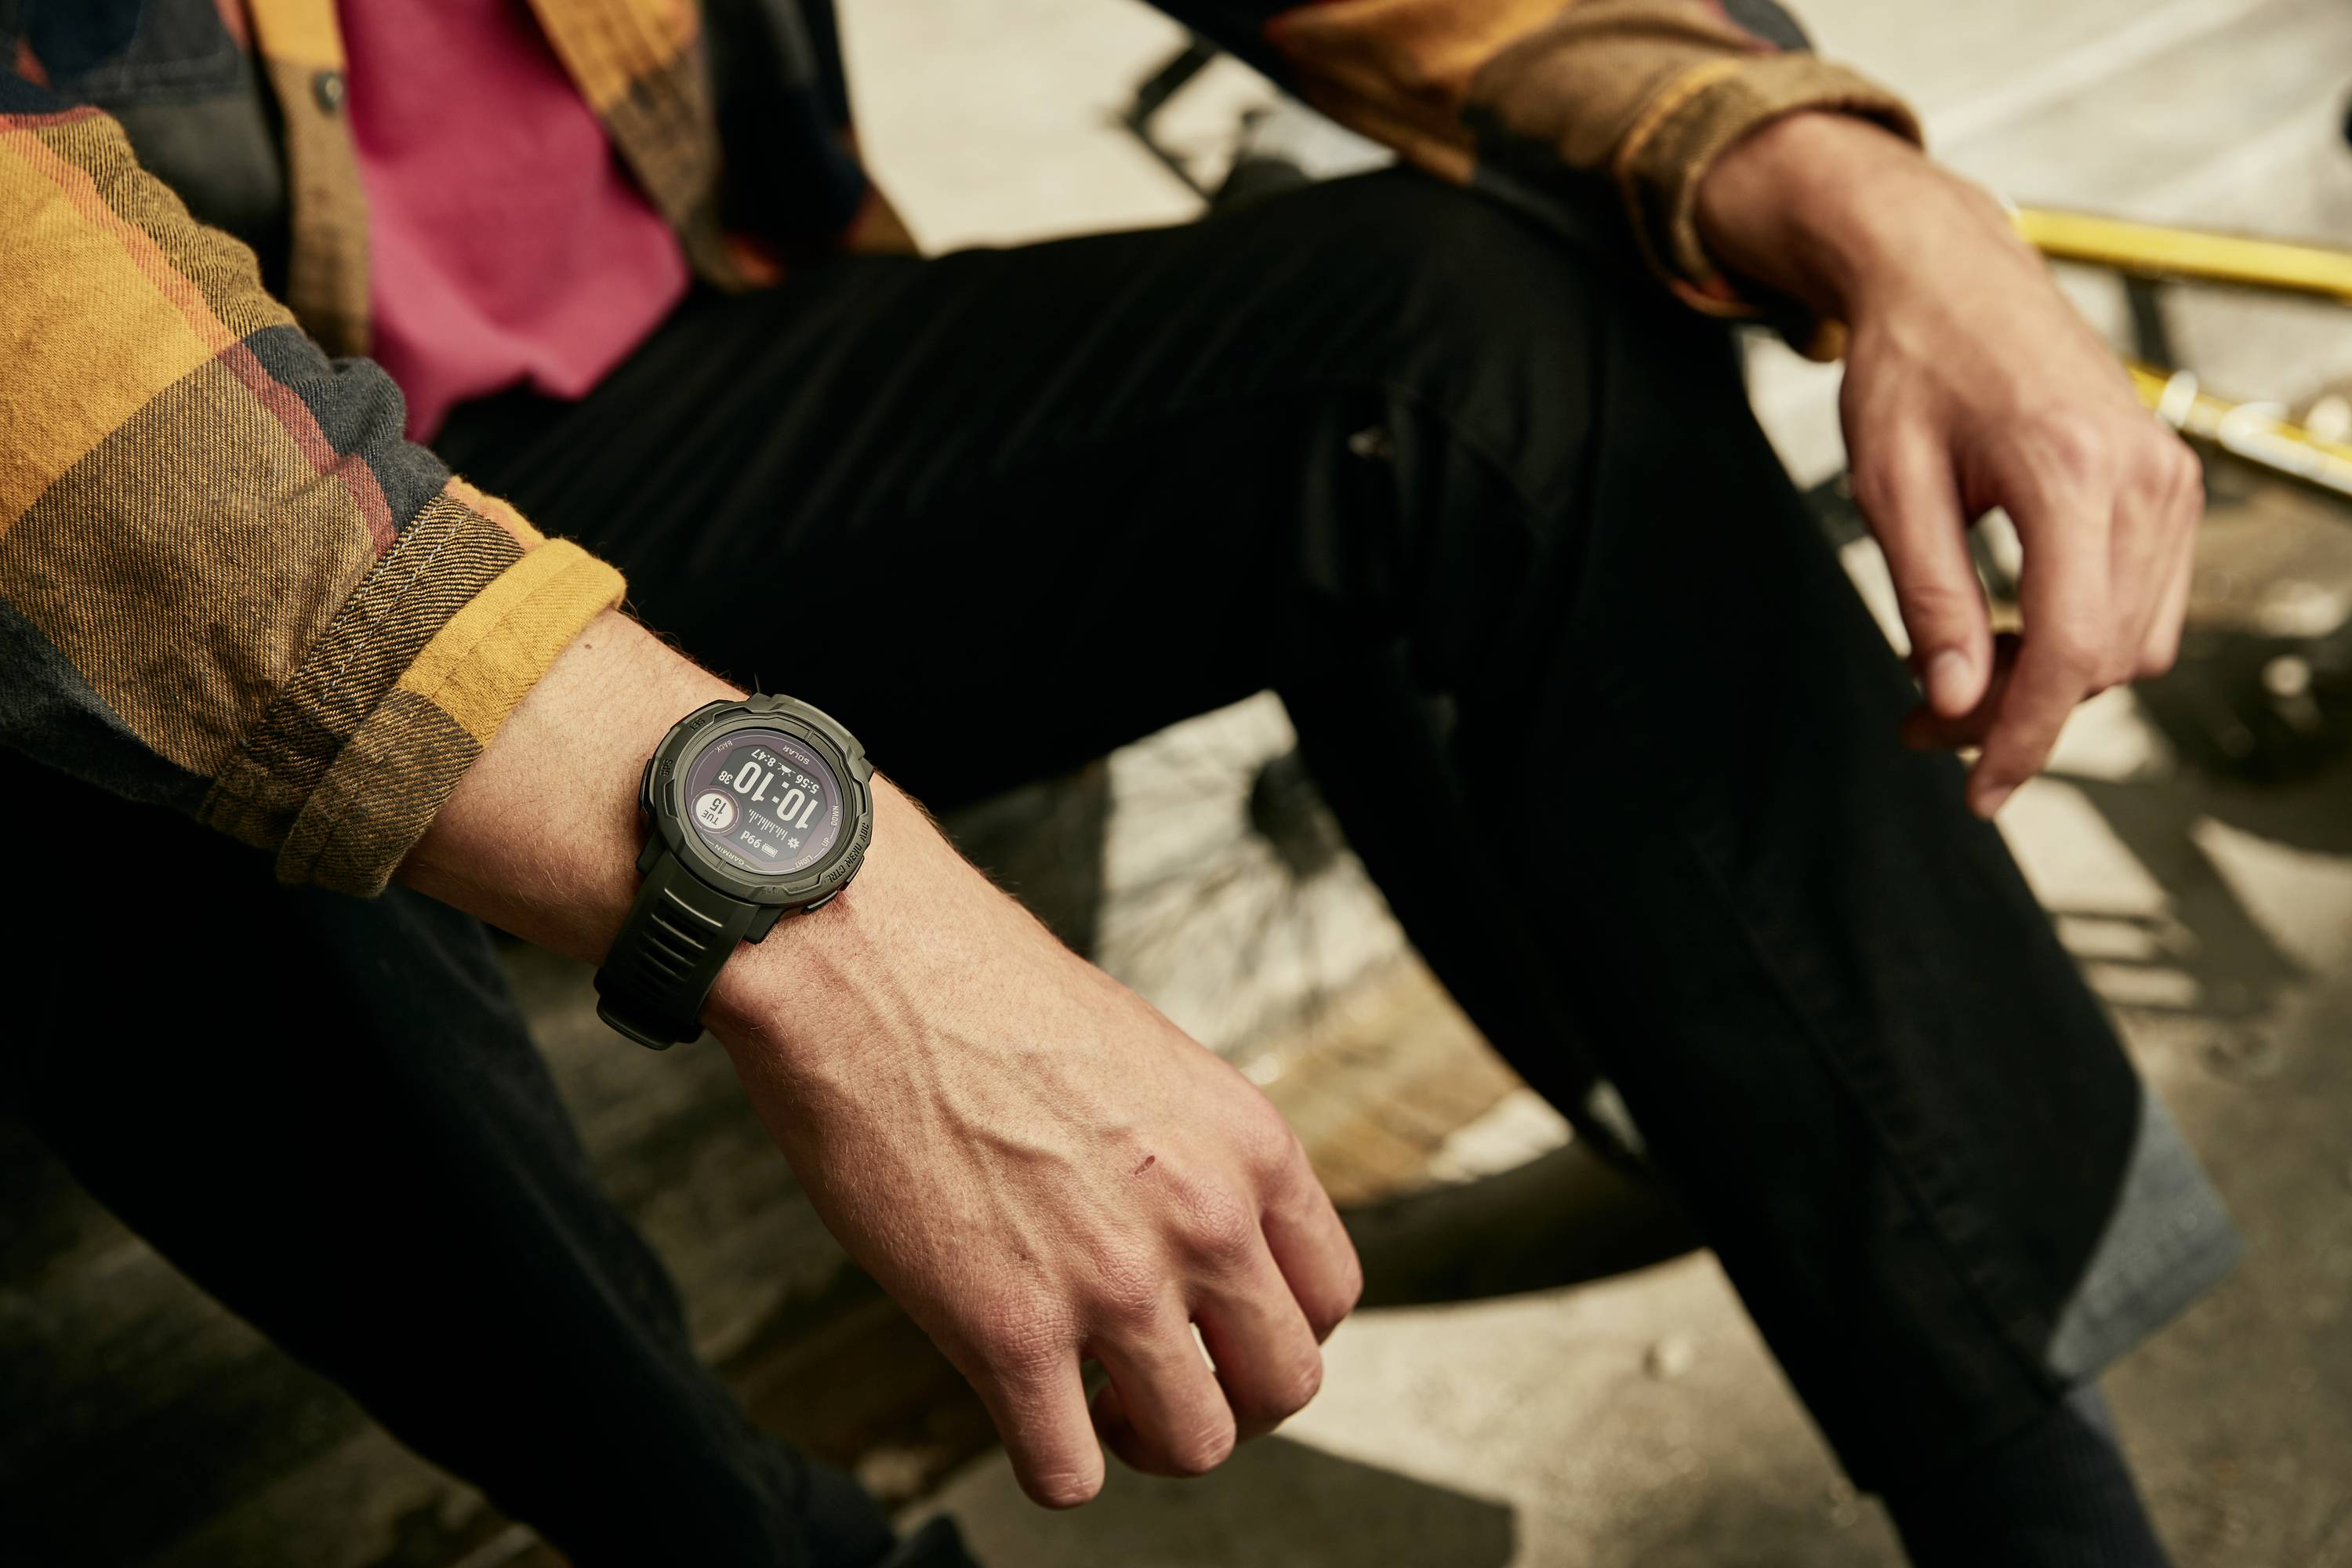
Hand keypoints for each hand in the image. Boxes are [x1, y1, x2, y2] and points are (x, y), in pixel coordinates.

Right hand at [710, 782, 1360, 1505]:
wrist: (869, 969)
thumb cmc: (984, 995)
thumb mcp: (1149, 1061)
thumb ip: (1194, 1156)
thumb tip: (1193, 1238)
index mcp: (1249, 1144)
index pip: (1329, 1292)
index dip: (1276, 1328)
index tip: (1223, 1329)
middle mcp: (1204, 1219)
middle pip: (1284, 1384)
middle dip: (1230, 1400)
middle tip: (1166, 1382)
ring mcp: (1112, 1284)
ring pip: (1195, 1444)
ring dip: (1147, 1441)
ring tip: (1097, 1407)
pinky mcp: (1008, 1334)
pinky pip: (1067, 1473)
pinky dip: (1053, 1465)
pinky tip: (1022, 1410)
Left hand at [1699, 113, 2203, 814]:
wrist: (1950, 272)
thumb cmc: (1906, 366)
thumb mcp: (1888, 485)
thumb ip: (1929, 598)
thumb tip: (1955, 707)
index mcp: (2069, 471)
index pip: (2070, 649)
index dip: (2024, 737)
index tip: (1977, 793)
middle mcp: (2144, 476)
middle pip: (2106, 658)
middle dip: (2019, 712)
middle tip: (1918, 721)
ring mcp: (2169, 477)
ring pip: (2133, 641)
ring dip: (2047, 680)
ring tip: (1950, 671)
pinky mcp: (2167, 481)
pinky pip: (2141, 600)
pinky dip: (2075, 636)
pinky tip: (1999, 631)